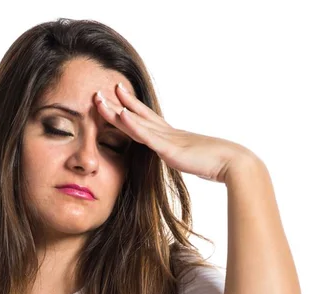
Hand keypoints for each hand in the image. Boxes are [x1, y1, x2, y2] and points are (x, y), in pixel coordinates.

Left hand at [95, 83, 257, 182]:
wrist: (233, 163)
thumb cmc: (216, 162)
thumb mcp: (192, 158)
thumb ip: (182, 155)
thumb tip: (179, 156)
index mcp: (171, 136)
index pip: (146, 117)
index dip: (130, 104)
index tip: (117, 91)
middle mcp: (167, 133)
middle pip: (136, 116)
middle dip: (116, 104)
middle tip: (98, 92)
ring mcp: (168, 139)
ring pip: (136, 123)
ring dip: (117, 111)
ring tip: (100, 99)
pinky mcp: (170, 149)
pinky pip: (148, 136)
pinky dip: (134, 125)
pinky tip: (121, 115)